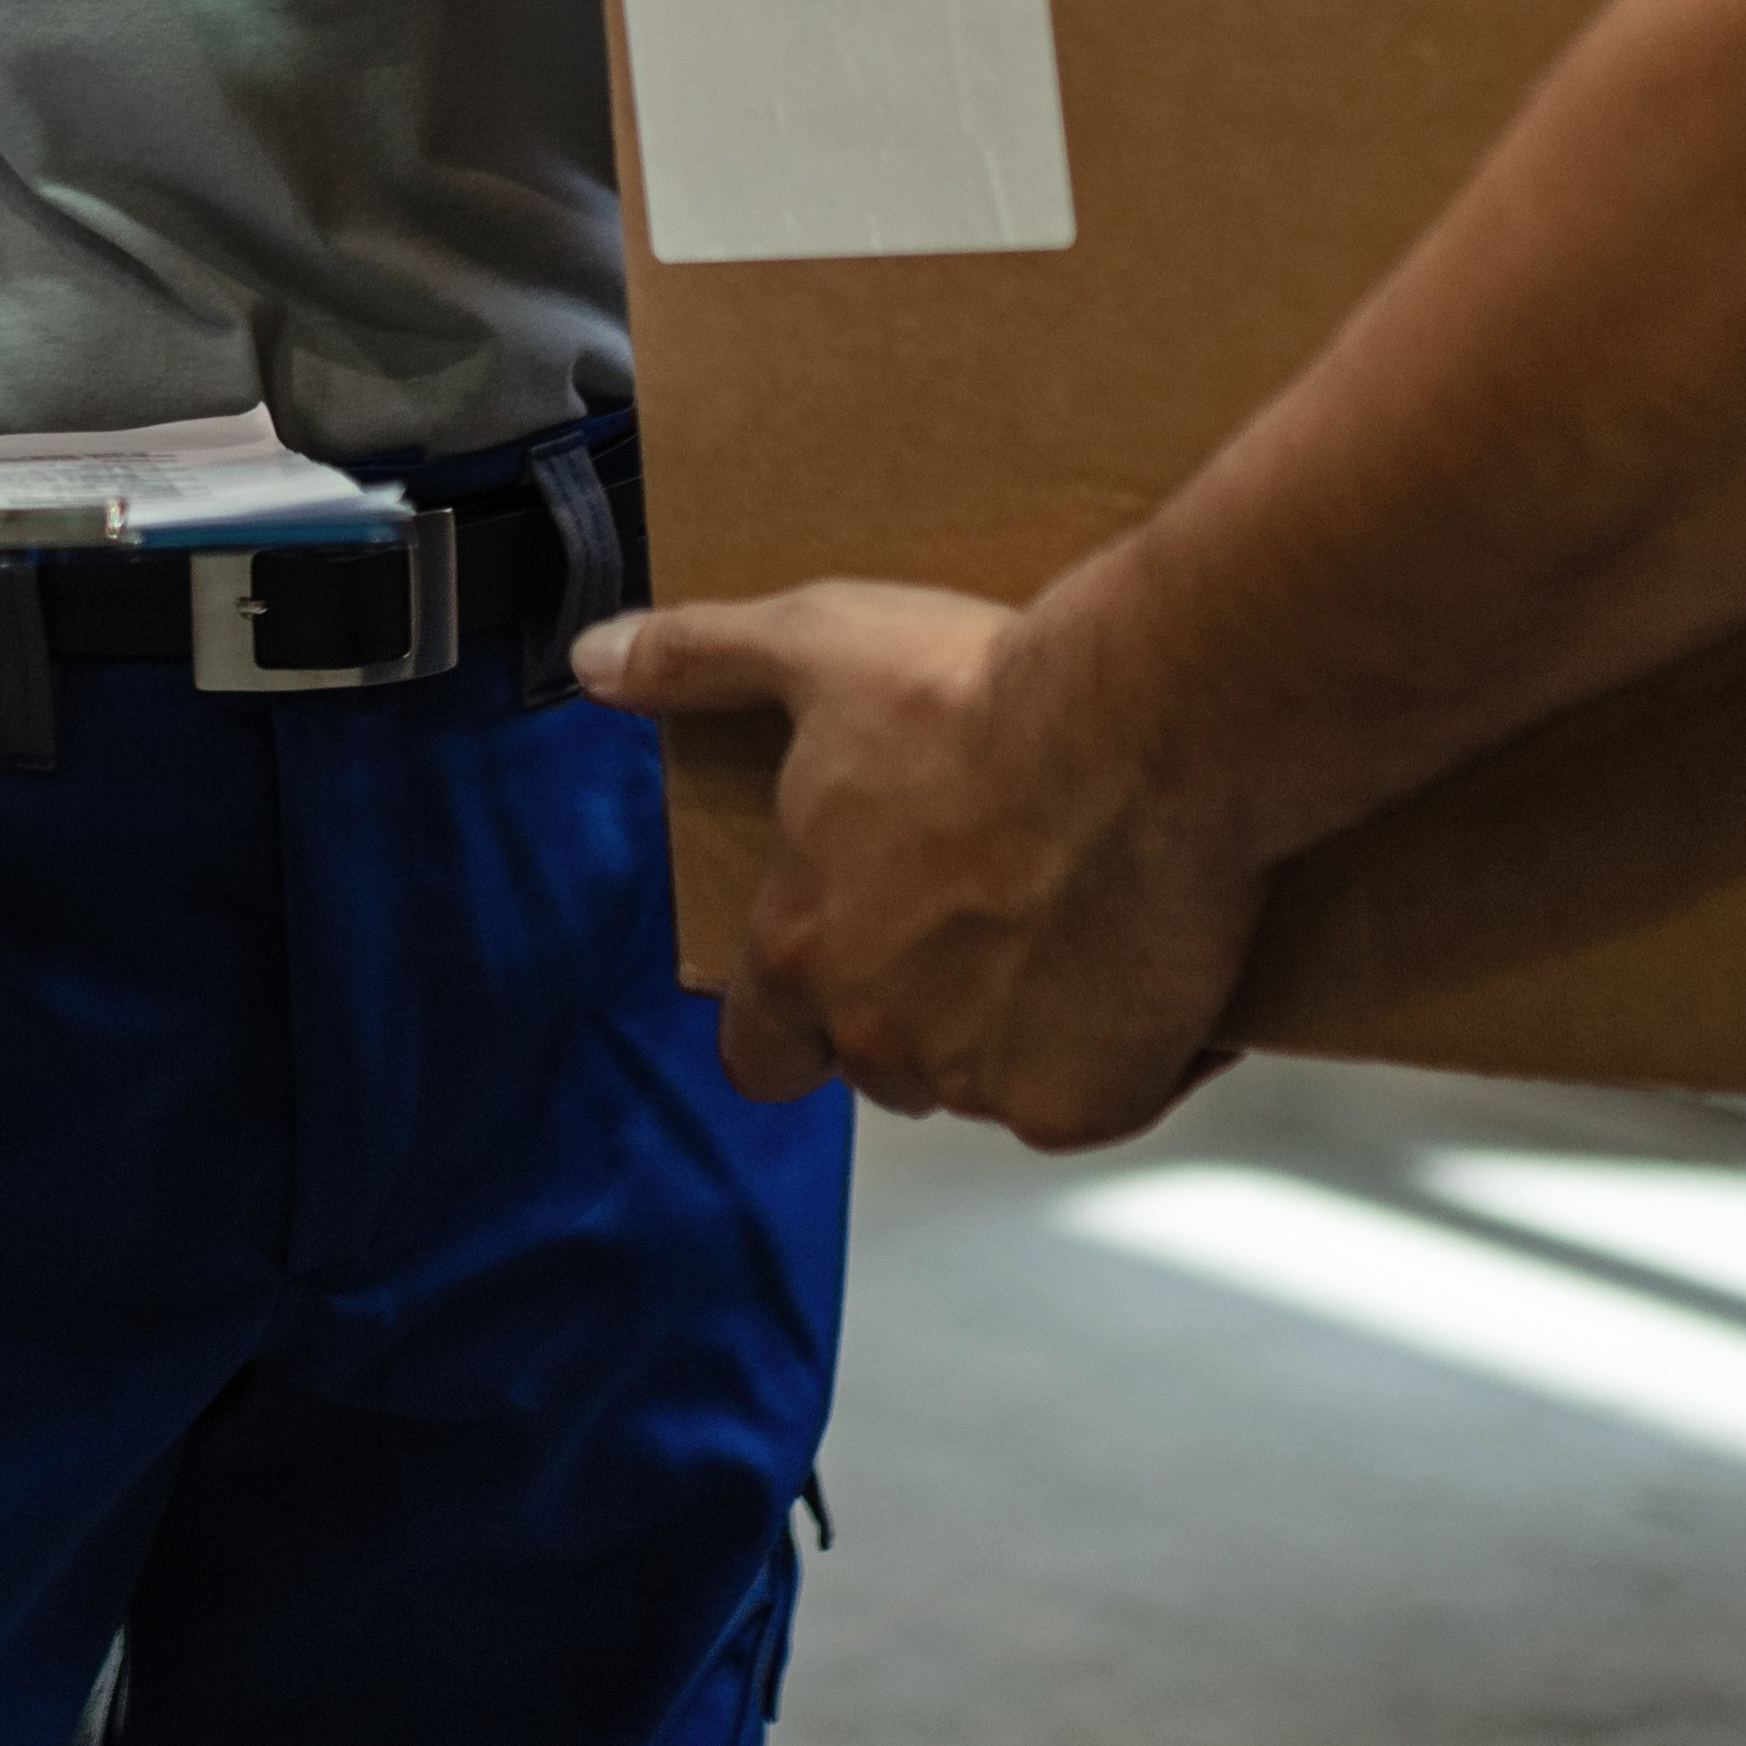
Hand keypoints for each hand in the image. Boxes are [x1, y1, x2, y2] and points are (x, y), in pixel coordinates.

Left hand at [579, 577, 1265, 1148]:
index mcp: (804, 949)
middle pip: (880, 1061)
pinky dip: (1115, 1048)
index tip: (826, 986)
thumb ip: (697, 659)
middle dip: (914, 1005)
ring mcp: (990, 1079)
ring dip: (1012, 1026)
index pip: (757, 1051)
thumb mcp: (813, 645)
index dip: (786, 1024)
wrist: (1144, 730)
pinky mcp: (1091, 1100)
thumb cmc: (983, 695)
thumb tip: (601, 660)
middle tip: (974, 909)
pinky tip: (1134, 958)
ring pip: (985, 1081)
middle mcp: (884, 1033)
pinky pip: (1094, 1097)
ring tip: (1060, 919)